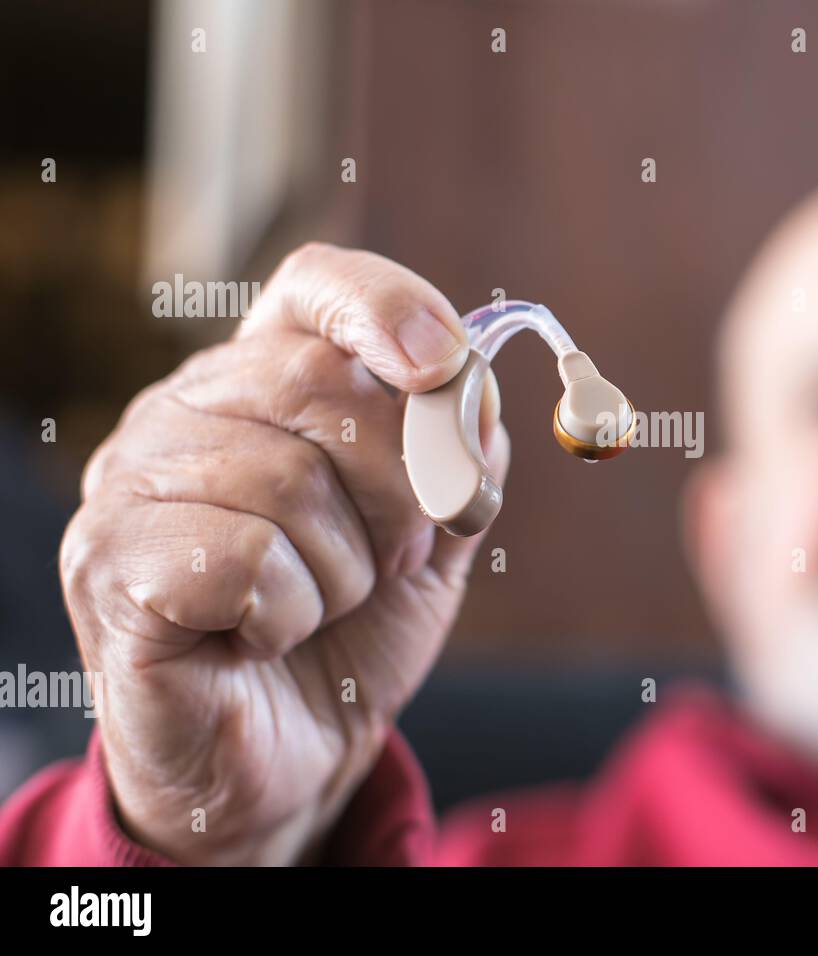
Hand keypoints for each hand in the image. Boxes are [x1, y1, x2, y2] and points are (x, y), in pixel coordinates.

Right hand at [60, 243, 507, 864]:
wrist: (291, 755)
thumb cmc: (354, 632)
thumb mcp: (435, 537)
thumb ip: (463, 458)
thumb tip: (476, 389)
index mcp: (267, 381)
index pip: (317, 287)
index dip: (389, 307)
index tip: (446, 363)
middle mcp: (186, 408)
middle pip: (321, 382)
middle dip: (401, 487)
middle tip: (399, 556)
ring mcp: (133, 481)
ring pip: (287, 480)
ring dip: (346, 569)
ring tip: (321, 606)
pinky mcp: (108, 564)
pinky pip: (243, 560)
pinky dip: (290, 615)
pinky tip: (263, 638)